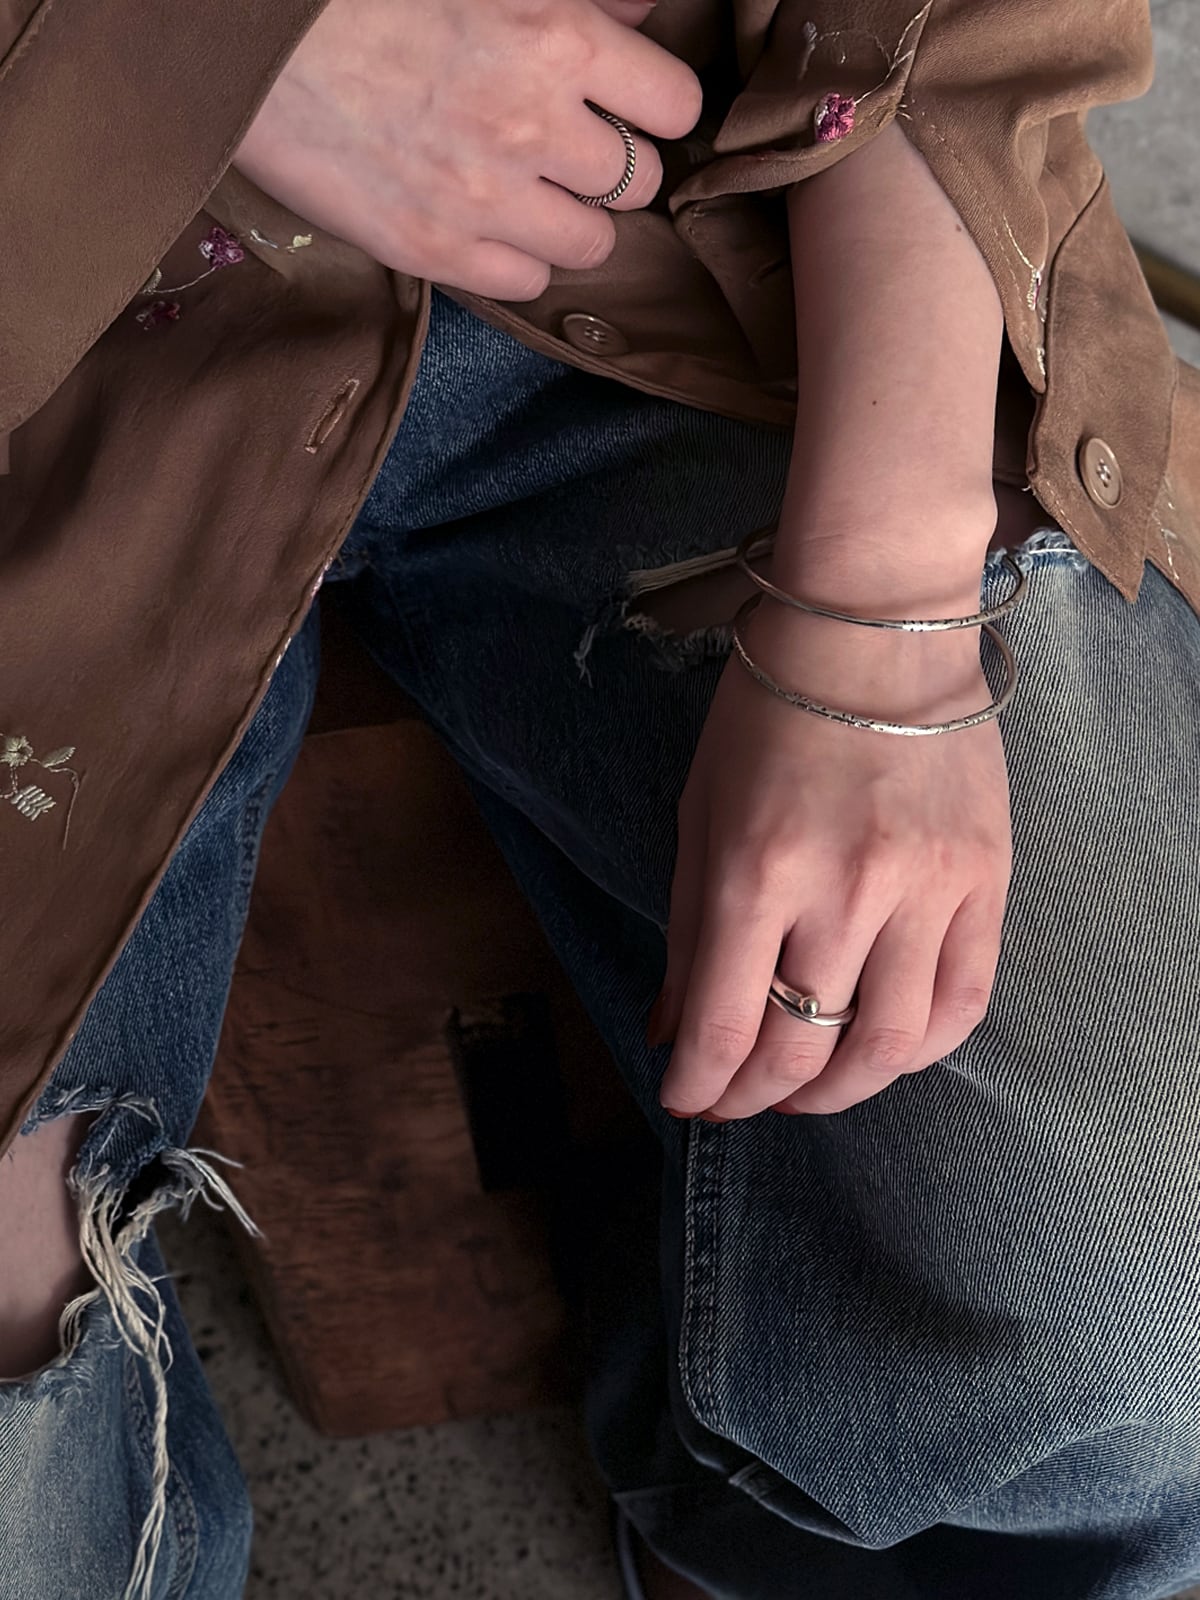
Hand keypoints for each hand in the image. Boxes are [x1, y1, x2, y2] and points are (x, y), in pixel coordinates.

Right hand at [233, 0, 700, 300]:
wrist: (247, 37)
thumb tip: (643, 14)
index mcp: (556, 37)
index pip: (673, 102)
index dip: (656, 104)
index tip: (631, 104)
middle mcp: (531, 124)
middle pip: (638, 179)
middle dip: (612, 161)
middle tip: (573, 147)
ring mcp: (483, 198)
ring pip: (592, 243)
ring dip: (575, 218)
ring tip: (536, 190)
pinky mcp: (433, 249)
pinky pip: (527, 283)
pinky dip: (522, 258)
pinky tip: (493, 223)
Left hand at [655, 596, 1011, 1118]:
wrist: (875, 625)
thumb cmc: (767, 711)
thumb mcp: (700, 812)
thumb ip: (686, 930)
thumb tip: (671, 1029)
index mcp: (753, 869)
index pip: (724, 1024)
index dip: (698, 1084)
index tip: (684, 1098)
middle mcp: (843, 891)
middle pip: (802, 1049)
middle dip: (753, 1097)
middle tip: (734, 1101)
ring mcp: (925, 889)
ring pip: (888, 1047)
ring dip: (837, 1095)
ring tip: (804, 1094)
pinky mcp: (985, 880)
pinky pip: (962, 1003)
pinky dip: (919, 1051)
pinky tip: (881, 1052)